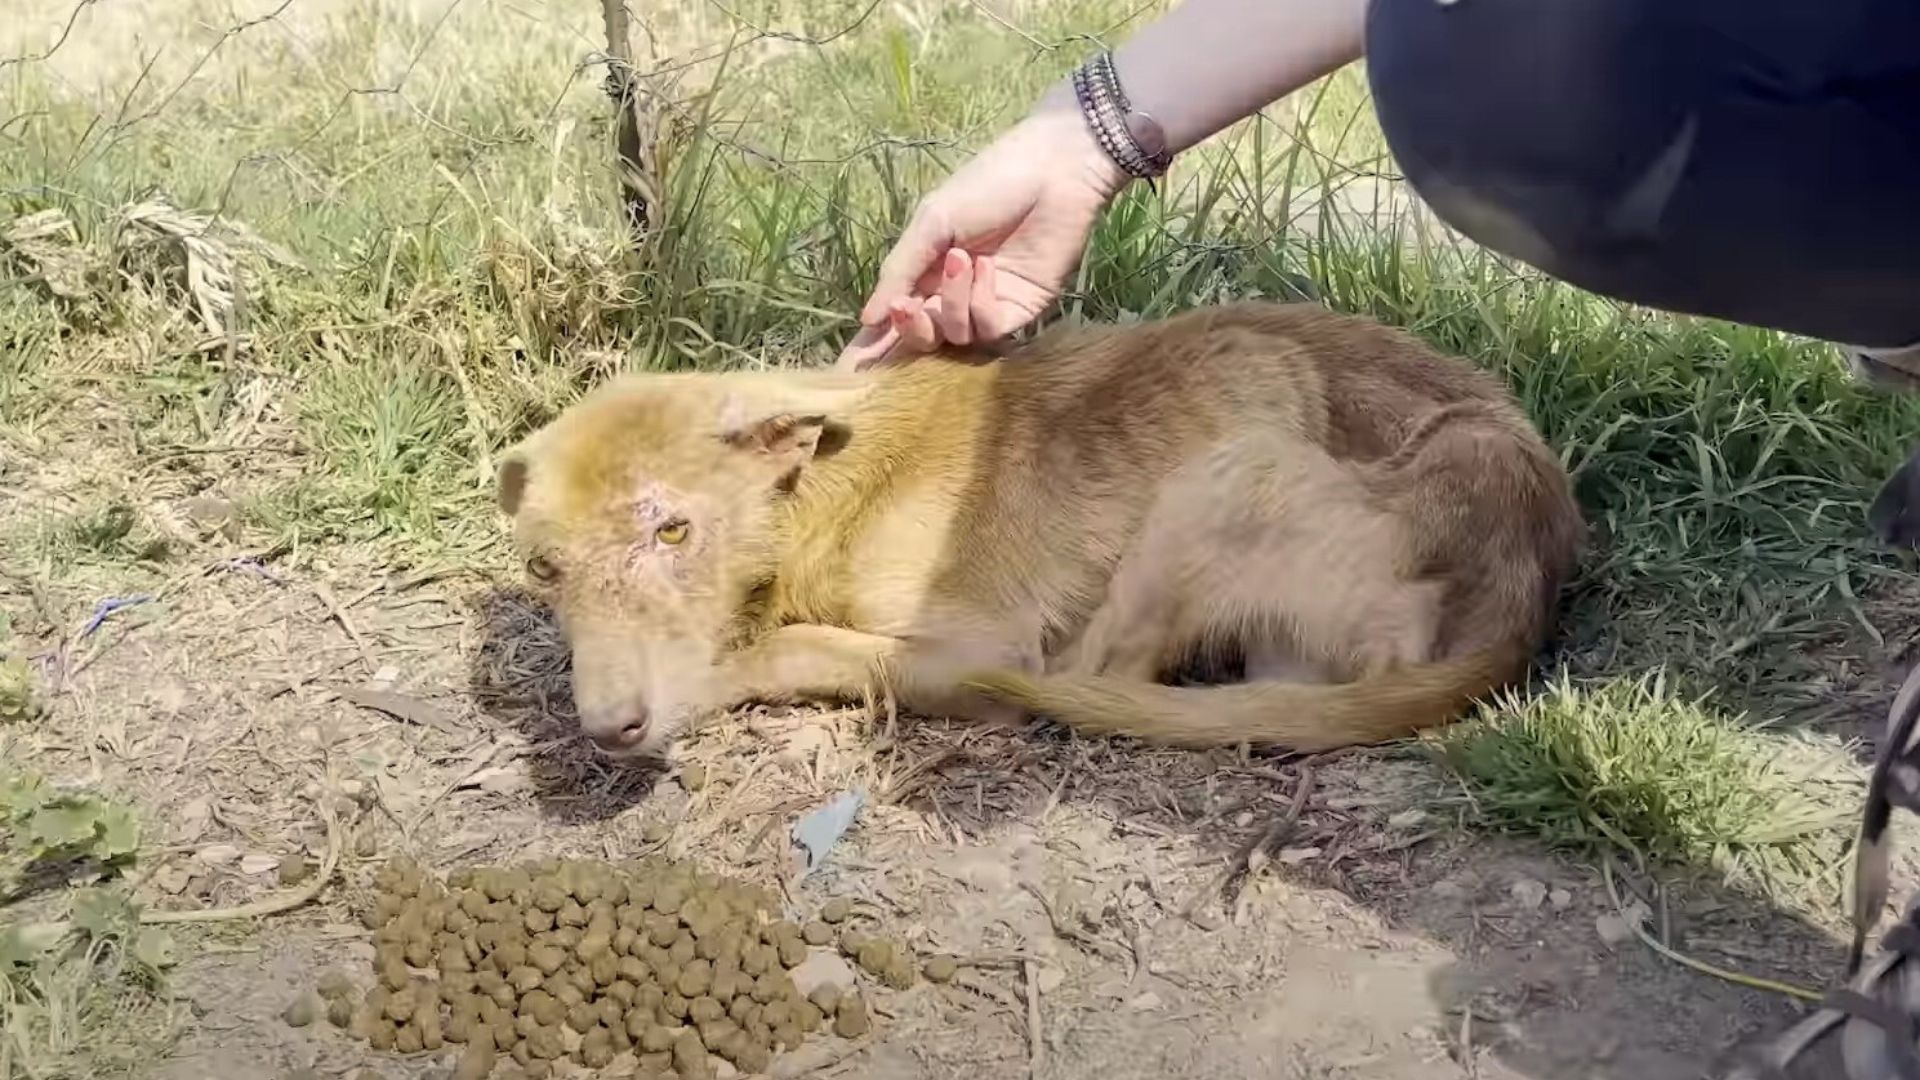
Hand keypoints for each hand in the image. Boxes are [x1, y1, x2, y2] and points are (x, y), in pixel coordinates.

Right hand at [837, 101, 1128, 370]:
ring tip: (961, 259)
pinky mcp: (1022, 310)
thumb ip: (900, 270)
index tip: (848, 369)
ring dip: (950, 304)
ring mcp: (987, 304)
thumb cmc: (990, 183)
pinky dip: (981, 302)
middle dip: (910, 330)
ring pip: (954, 337)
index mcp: (926, 271)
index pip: (894, 317)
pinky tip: (987, 267)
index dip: (872, 344)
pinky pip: (989, 328)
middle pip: (922, 339)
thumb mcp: (933, 222)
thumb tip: (867, 319)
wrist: (1054, 170)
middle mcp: (953, 294)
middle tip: (905, 307)